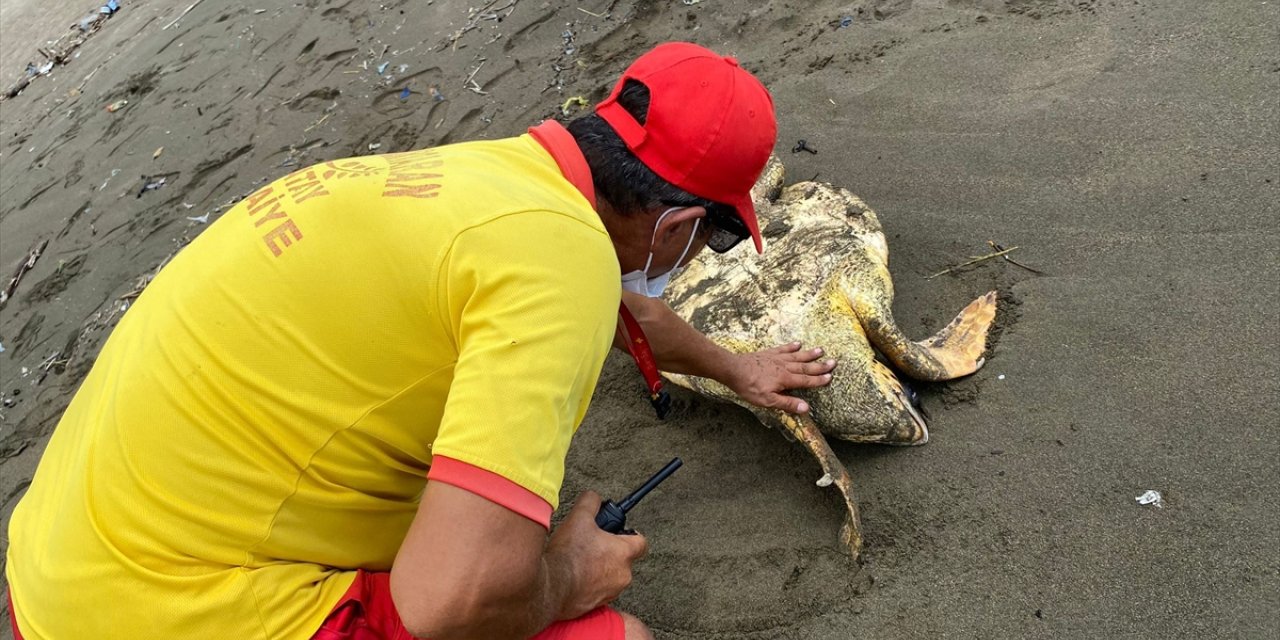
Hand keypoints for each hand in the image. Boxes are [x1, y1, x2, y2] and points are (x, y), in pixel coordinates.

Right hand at [546, 491, 648, 620]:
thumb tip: (593, 497)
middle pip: (624, 560)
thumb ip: (590, 502)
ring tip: (580, 560)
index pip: (641, 542)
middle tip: (592, 545)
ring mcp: (611, 592)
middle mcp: (623, 575)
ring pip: (612, 576)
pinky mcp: (597, 605)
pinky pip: (599, 591)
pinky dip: (590, 584)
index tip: (620, 533)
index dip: (631, 535)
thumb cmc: (569, 554)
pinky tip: (574, 576)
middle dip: (610, 552)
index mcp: (624, 553)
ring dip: (600, 569)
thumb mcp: (579, 517)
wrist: (552, 586)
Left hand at [725, 343, 835, 413]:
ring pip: (797, 356)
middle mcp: (784, 367)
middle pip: (805, 367)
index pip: (806, 381)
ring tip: (821, 350)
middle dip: (820, 366)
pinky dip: (791, 346)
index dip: (819, 380)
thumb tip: (806, 408)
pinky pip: (783, 349)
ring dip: (809, 354)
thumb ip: (787, 403)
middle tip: (833, 362)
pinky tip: (798, 344)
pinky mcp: (768, 354)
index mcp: (785, 379)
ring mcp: (776, 358)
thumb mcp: (767, 401)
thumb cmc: (749, 387)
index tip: (830, 377)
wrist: (733, 369)